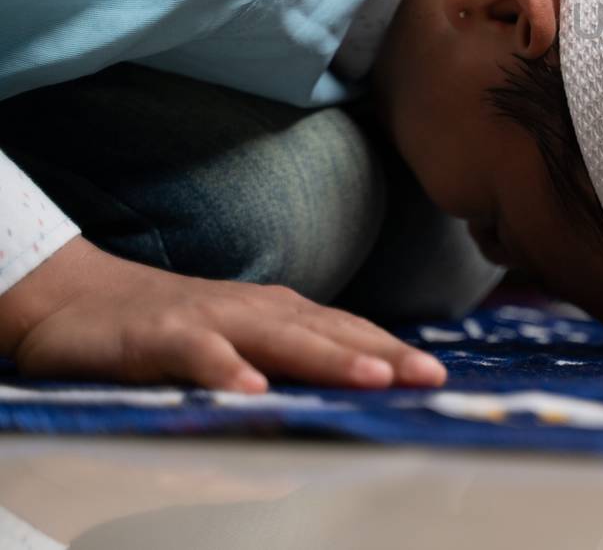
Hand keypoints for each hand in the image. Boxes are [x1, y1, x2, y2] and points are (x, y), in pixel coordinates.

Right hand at [2, 238, 446, 391]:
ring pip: (279, 340)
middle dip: (383, 355)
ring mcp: (210, 320)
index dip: (394, 350)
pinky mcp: (160, 338)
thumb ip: (290, 356)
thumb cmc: (172, 325)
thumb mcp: (241, 339)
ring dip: (328, 358)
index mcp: (280, 312)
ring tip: (373, 378)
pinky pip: (198, 356)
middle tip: (429, 376)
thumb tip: (352, 381)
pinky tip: (252, 391)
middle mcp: (255, 311)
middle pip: (329, 333)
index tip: (439, 373)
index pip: (348, 331)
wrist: (77, 298)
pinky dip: (226, 371)